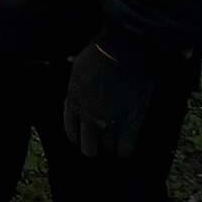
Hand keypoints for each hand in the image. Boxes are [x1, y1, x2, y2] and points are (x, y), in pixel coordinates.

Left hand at [63, 39, 157, 158]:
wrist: (123, 50)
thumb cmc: (98, 54)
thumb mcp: (77, 70)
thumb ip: (76, 87)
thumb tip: (73, 91)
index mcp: (74, 102)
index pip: (71, 130)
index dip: (76, 136)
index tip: (81, 138)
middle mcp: (89, 115)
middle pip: (88, 146)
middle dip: (91, 148)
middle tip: (97, 145)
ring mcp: (110, 120)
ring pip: (107, 148)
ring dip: (109, 148)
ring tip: (112, 146)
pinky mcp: (131, 121)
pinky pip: (127, 146)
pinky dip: (125, 150)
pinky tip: (124, 150)